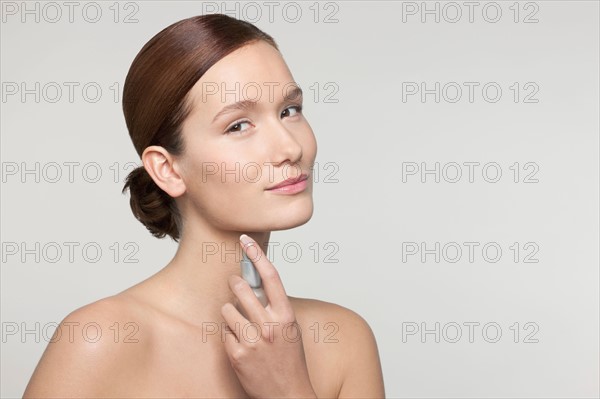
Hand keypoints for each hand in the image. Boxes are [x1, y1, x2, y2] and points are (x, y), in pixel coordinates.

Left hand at [220, 234, 316, 398]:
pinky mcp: (237, 355)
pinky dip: (228, 334)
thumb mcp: (290, 328)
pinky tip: (239, 342)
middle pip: (241, 289)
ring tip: (239, 322)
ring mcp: (252, 341)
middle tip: (234, 284)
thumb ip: (275, 307)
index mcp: (286, 316)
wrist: (288, 395)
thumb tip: (256, 284)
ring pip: (227, 309)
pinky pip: (223, 331)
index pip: (271, 276)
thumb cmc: (290, 359)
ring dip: (230, 312)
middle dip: (234, 284)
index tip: (246, 239)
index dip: (257, 254)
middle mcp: (269, 326)